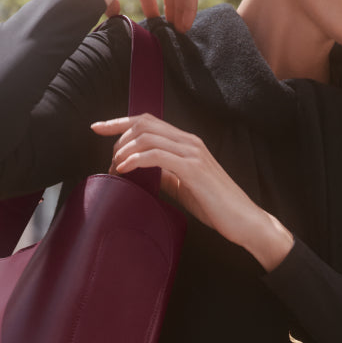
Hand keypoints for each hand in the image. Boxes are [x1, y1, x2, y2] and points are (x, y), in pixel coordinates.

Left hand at [91, 113, 293, 270]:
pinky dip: (135, 159)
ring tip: (114, 168)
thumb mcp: (184, 187)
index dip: (119, 121)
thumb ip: (165, 175)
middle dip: (118, 137)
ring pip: (147, 136)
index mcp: (186, 143)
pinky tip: (124, 169)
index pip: (147, 121)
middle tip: (109, 162)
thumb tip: (141, 173)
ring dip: (124, 150)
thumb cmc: (216, 207)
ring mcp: (192, 153)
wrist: (244, 221)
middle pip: (143, 123)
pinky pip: (156, 155)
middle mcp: (189, 142)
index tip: (97, 128)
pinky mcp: (193, 169)